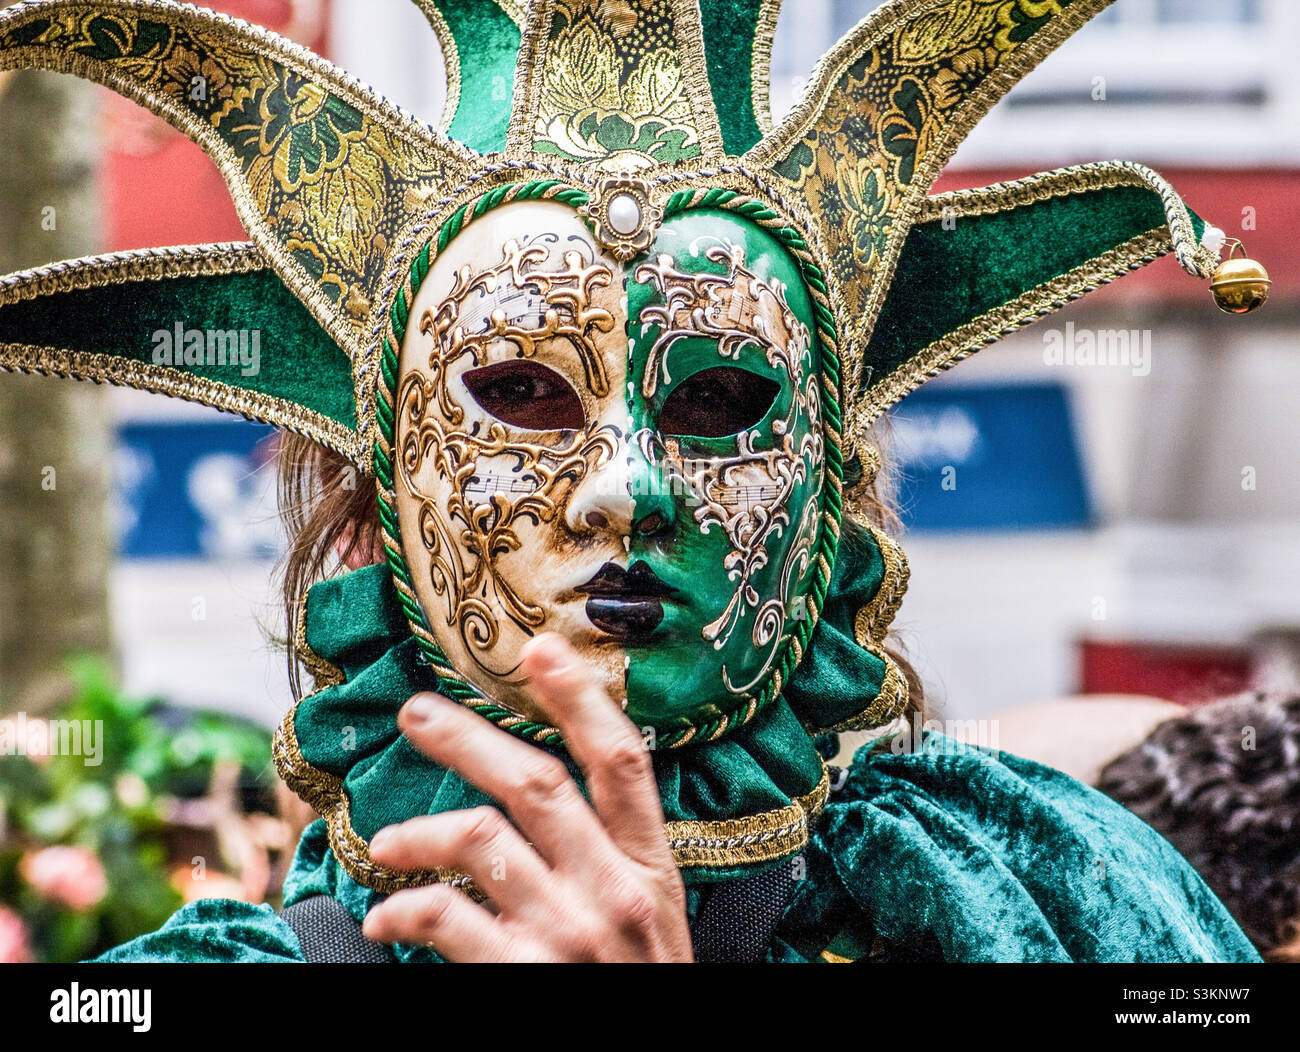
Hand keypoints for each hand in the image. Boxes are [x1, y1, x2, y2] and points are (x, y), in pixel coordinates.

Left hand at [361, 633, 692, 961]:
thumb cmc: (641, 990)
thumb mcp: (652, 924)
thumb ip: (611, 863)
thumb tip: (547, 805)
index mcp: (649, 870)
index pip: (622, 763)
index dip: (582, 699)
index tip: (542, 649)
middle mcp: (612, 891)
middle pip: (535, 784)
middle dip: (467, 738)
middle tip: (416, 712)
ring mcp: (568, 934)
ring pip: (478, 841)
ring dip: (416, 833)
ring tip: (384, 845)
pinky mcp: (521, 977)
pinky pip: (444, 920)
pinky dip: (400, 912)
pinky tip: (382, 921)